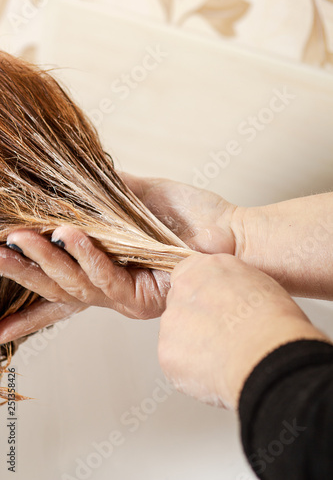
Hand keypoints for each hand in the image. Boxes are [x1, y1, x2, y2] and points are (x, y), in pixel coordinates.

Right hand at [0, 174, 239, 342]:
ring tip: (20, 239)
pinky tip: (69, 236)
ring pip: (74, 284)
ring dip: (46, 260)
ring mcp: (124, 294)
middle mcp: (109, 285)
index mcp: (104, 264)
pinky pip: (107, 278)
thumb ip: (106, 191)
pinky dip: (87, 257)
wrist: (231, 233)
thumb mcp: (139, 195)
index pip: (57, 286)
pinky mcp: (143, 297)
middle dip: (23, 270)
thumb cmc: (190, 216)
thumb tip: (79, 175)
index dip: (26, 305)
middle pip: (56, 286)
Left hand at [158, 253, 327, 409]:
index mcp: (206, 267)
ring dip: (191, 346)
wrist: (269, 354)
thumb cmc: (275, 322)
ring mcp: (171, 319)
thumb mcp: (258, 283)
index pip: (188, 276)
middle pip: (179, 305)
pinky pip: (175, 361)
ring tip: (223, 357)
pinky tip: (215, 372)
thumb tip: (228, 299)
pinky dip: (190, 370)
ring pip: (176, 334)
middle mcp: (183, 288)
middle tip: (220, 338)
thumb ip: (232, 285)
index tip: (215, 311)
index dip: (203, 297)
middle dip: (194, 322)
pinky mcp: (166, 350)